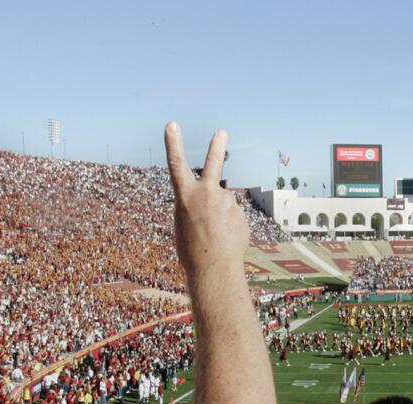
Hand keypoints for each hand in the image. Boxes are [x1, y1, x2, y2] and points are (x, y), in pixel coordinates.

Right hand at [164, 123, 245, 276]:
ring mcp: (226, 202)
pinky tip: (226, 239)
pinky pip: (233, 217)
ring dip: (220, 217)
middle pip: (213, 164)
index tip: (172, 124)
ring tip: (215, 235)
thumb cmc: (193, 251)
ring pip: (223, 204)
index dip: (173, 143)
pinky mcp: (240, 213)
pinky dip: (229, 226)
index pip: (177, 164)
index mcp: (185, 197)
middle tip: (222, 132)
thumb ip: (195, 206)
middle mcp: (207, 194)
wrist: (214, 270)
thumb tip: (214, 200)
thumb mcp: (183, 224)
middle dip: (216, 147)